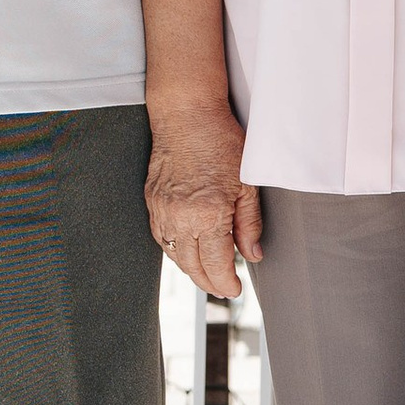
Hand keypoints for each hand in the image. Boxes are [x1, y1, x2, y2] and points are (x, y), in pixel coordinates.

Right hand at [146, 104, 259, 301]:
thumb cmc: (220, 141)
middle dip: (209, 283)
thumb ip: (249, 224)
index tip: (235, 289)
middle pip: (192, 267)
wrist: (187, 114)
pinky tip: (187, 251)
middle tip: (224, 288)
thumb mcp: (246, 184)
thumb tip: (252, 254)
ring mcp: (162, 210)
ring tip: (207, 274)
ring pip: (174, 256)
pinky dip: (175, 251)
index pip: (216, 266)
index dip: (226, 284)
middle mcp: (180, 218)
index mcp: (207, 216)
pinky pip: (161, 238)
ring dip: (191, 270)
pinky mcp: (152, 201)